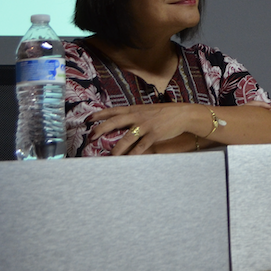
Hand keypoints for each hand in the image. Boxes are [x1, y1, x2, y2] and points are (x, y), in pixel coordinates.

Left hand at [88, 103, 206, 155]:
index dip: (99, 114)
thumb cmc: (163, 113)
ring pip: (127, 137)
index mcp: (134, 109)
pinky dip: (134, 154)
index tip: (87, 119)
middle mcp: (137, 116)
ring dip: (117, 148)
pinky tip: (128, 160)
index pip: (113, 110)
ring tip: (110, 156)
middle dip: (101, 129)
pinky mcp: (154, 134)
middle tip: (91, 137)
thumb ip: (133, 115)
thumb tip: (118, 122)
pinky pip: (141, 147)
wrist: (182, 114)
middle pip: (114, 122)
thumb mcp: (146, 110)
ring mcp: (146, 125)